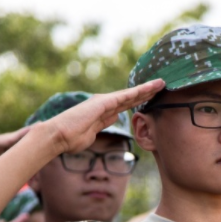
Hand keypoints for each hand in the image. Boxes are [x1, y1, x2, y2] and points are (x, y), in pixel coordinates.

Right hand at [46, 79, 165, 155]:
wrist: (59, 136)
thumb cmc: (71, 138)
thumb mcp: (93, 132)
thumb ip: (104, 123)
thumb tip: (114, 117)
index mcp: (103, 111)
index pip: (126, 105)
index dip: (139, 100)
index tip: (152, 97)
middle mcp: (104, 104)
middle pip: (131, 97)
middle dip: (146, 92)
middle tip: (162, 85)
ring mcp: (104, 102)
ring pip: (130, 94)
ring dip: (146, 89)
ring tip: (161, 83)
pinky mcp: (103, 103)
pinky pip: (124, 96)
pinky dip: (138, 92)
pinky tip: (149, 88)